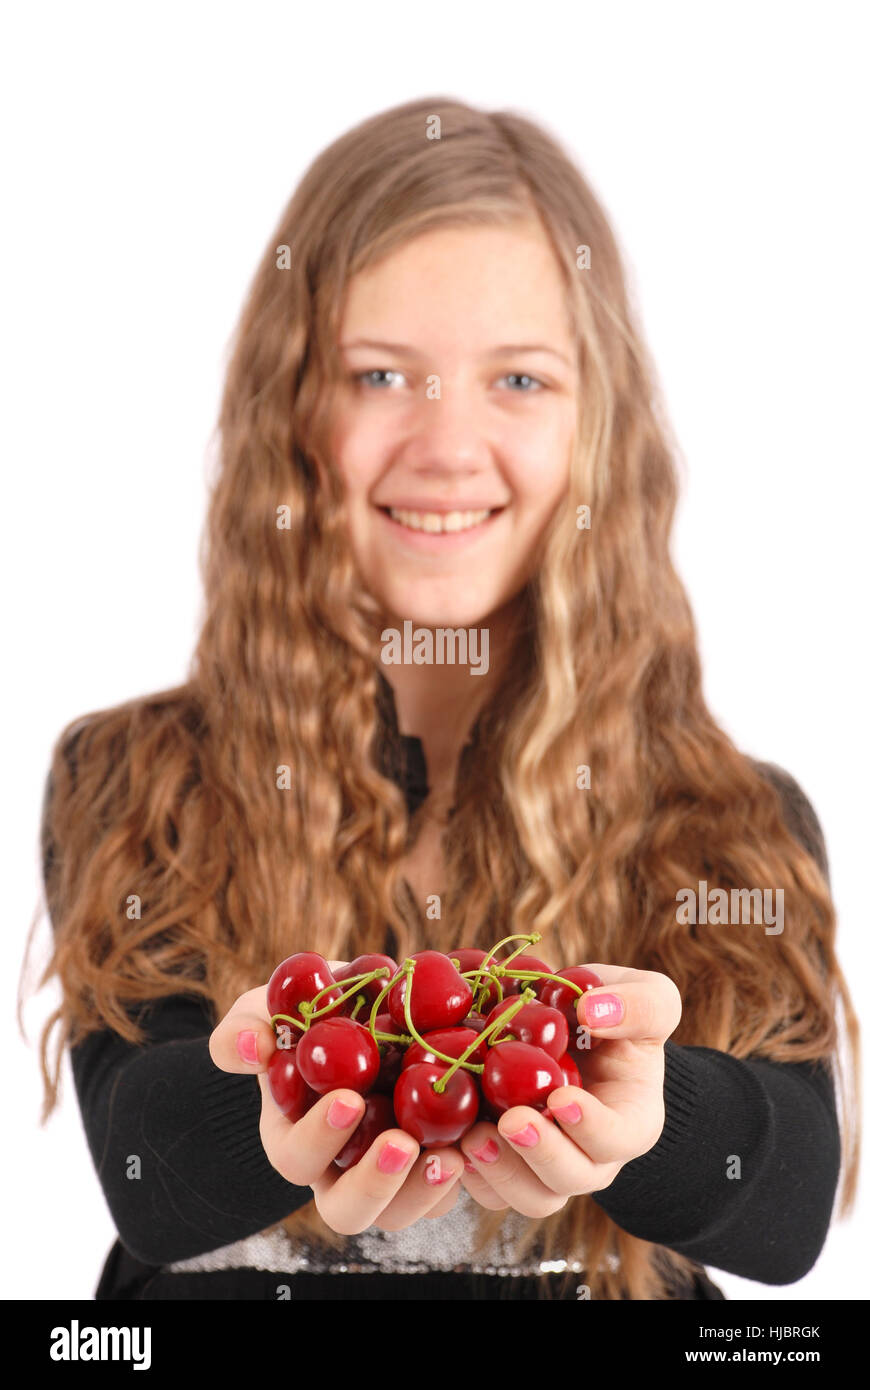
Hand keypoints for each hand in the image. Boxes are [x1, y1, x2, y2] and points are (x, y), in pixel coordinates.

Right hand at [208, 973, 463, 1235]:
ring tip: (454, 1153)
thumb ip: (244, 1029)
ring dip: (426, 1189)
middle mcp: (338, 1170)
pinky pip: (449, 1187)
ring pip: (403, 1209)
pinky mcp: (432, 1161)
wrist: (358, 1013)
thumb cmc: (303, 1017)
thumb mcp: (264, 1013)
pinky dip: (470, 1169)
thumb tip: (251, 1046)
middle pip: (348, 1210)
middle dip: (374, 1184)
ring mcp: (389, 1173)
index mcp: (293, 1139)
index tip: (348, 1098)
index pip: (297, 1158)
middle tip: (402, 1144)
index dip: (318, 1137)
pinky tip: (484, 1137)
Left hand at [459, 963, 681, 1215]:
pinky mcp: (510, 1163)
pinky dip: (470, 1173)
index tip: (561, 1098)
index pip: (619, 1138)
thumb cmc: (617, 1013)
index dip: (591, 1127)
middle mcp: (593, 1155)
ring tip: (473, 1138)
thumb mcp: (649, 996)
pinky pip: (491, 1188)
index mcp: (631, 1120)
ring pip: (531, 1196)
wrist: (575, 1028)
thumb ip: (640, 1003)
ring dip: (502, 1173)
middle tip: (510, 1121)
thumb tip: (594, 1012)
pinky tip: (452, 1143)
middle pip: (572, 1178)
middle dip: (541, 1154)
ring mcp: (549, 1165)